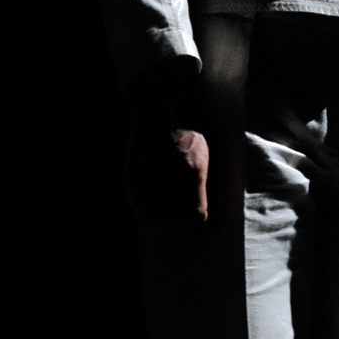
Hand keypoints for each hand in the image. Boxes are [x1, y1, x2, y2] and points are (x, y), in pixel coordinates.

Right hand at [124, 107, 211, 225]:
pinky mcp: (135, 173)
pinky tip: (152, 198)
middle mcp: (172, 176)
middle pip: (176, 218)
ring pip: (156, 213)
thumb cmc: (186, 133)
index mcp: (193, 171)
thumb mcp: (203, 154)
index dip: (199, 225)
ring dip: (162, 214)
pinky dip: (146, 204)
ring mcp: (151, 175)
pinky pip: (140, 201)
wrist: (158, 112)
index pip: (198, 214)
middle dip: (181, 223)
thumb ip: (202, 182)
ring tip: (167, 209)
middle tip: (183, 221)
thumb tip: (201, 211)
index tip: (199, 227)